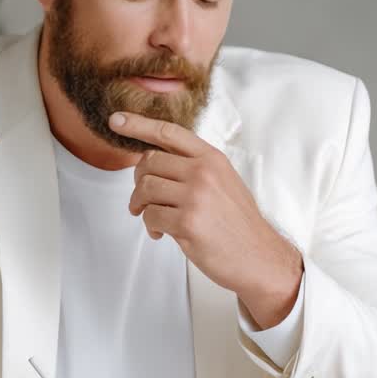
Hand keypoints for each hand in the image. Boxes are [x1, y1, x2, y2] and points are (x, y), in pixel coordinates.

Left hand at [108, 111, 303, 328]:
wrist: (259, 257)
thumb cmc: (238, 223)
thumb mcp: (223, 181)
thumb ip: (193, 167)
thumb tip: (153, 160)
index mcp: (212, 158)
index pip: (169, 133)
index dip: (139, 124)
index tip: (117, 120)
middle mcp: (203, 172)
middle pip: (149, 162)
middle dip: (138, 181)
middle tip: (141, 198)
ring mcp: (195, 196)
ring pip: (145, 188)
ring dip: (140, 205)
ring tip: (150, 217)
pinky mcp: (187, 222)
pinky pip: (150, 215)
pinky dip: (150, 226)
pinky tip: (161, 233)